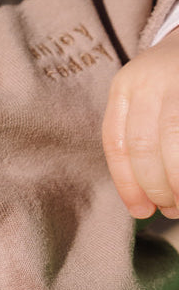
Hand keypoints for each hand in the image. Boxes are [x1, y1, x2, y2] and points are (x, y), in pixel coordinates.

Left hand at [103, 30, 178, 218]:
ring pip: (172, 140)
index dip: (126, 183)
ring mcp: (178, 81)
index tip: (139, 210)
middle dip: (155, 186)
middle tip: (169, 208)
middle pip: (143, 145)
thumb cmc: (171, 79)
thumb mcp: (144, 95)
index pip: (116, 142)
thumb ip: (136, 134)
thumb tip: (141, 198)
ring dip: (177, 181)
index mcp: (125, 86)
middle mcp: (150, 80)